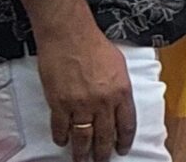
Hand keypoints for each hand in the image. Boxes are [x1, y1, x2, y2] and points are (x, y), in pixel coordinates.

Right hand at [34, 28, 134, 161]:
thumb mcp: (120, 65)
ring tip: (81, 160)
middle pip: (105, 135)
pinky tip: (62, 141)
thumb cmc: (95, 45)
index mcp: (122, 92)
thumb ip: (121, 87)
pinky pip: (60, 127)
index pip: (126, 125)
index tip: (122, 149)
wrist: (69, 35)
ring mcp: (80, 104)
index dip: (124, 140)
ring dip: (81, 152)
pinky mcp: (59, 103)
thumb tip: (121, 102)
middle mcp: (103, 102)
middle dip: (103, 152)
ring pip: (82, 136)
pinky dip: (61, 137)